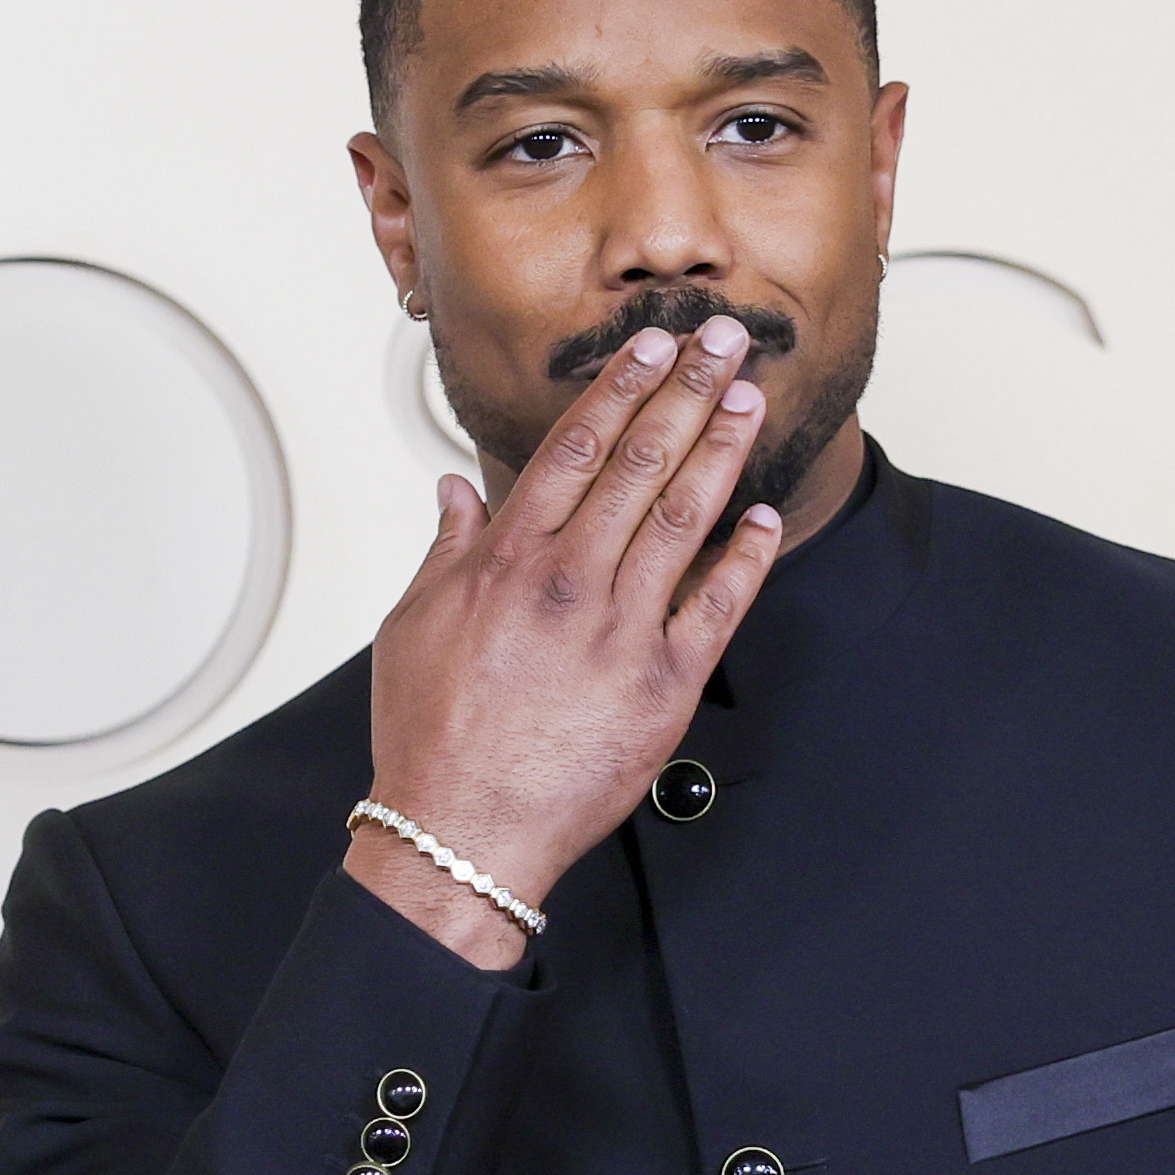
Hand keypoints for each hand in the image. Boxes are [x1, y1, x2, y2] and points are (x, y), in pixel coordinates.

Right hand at [353, 315, 783, 967]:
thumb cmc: (432, 736)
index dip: (621, 389)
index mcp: (508, 561)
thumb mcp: (412, 626)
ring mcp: (621, 631)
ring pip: (683, 518)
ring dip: (720, 451)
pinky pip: (717, 606)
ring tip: (748, 399)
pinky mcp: (663, 684)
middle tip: (720, 342)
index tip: (652, 347)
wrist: (461, 832)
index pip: (575, 449)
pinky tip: (762, 518)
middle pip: (638, 464)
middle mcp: (569, 583)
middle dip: (685, 393)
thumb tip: (455, 490)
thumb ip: (446, 549)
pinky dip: (745, 558)